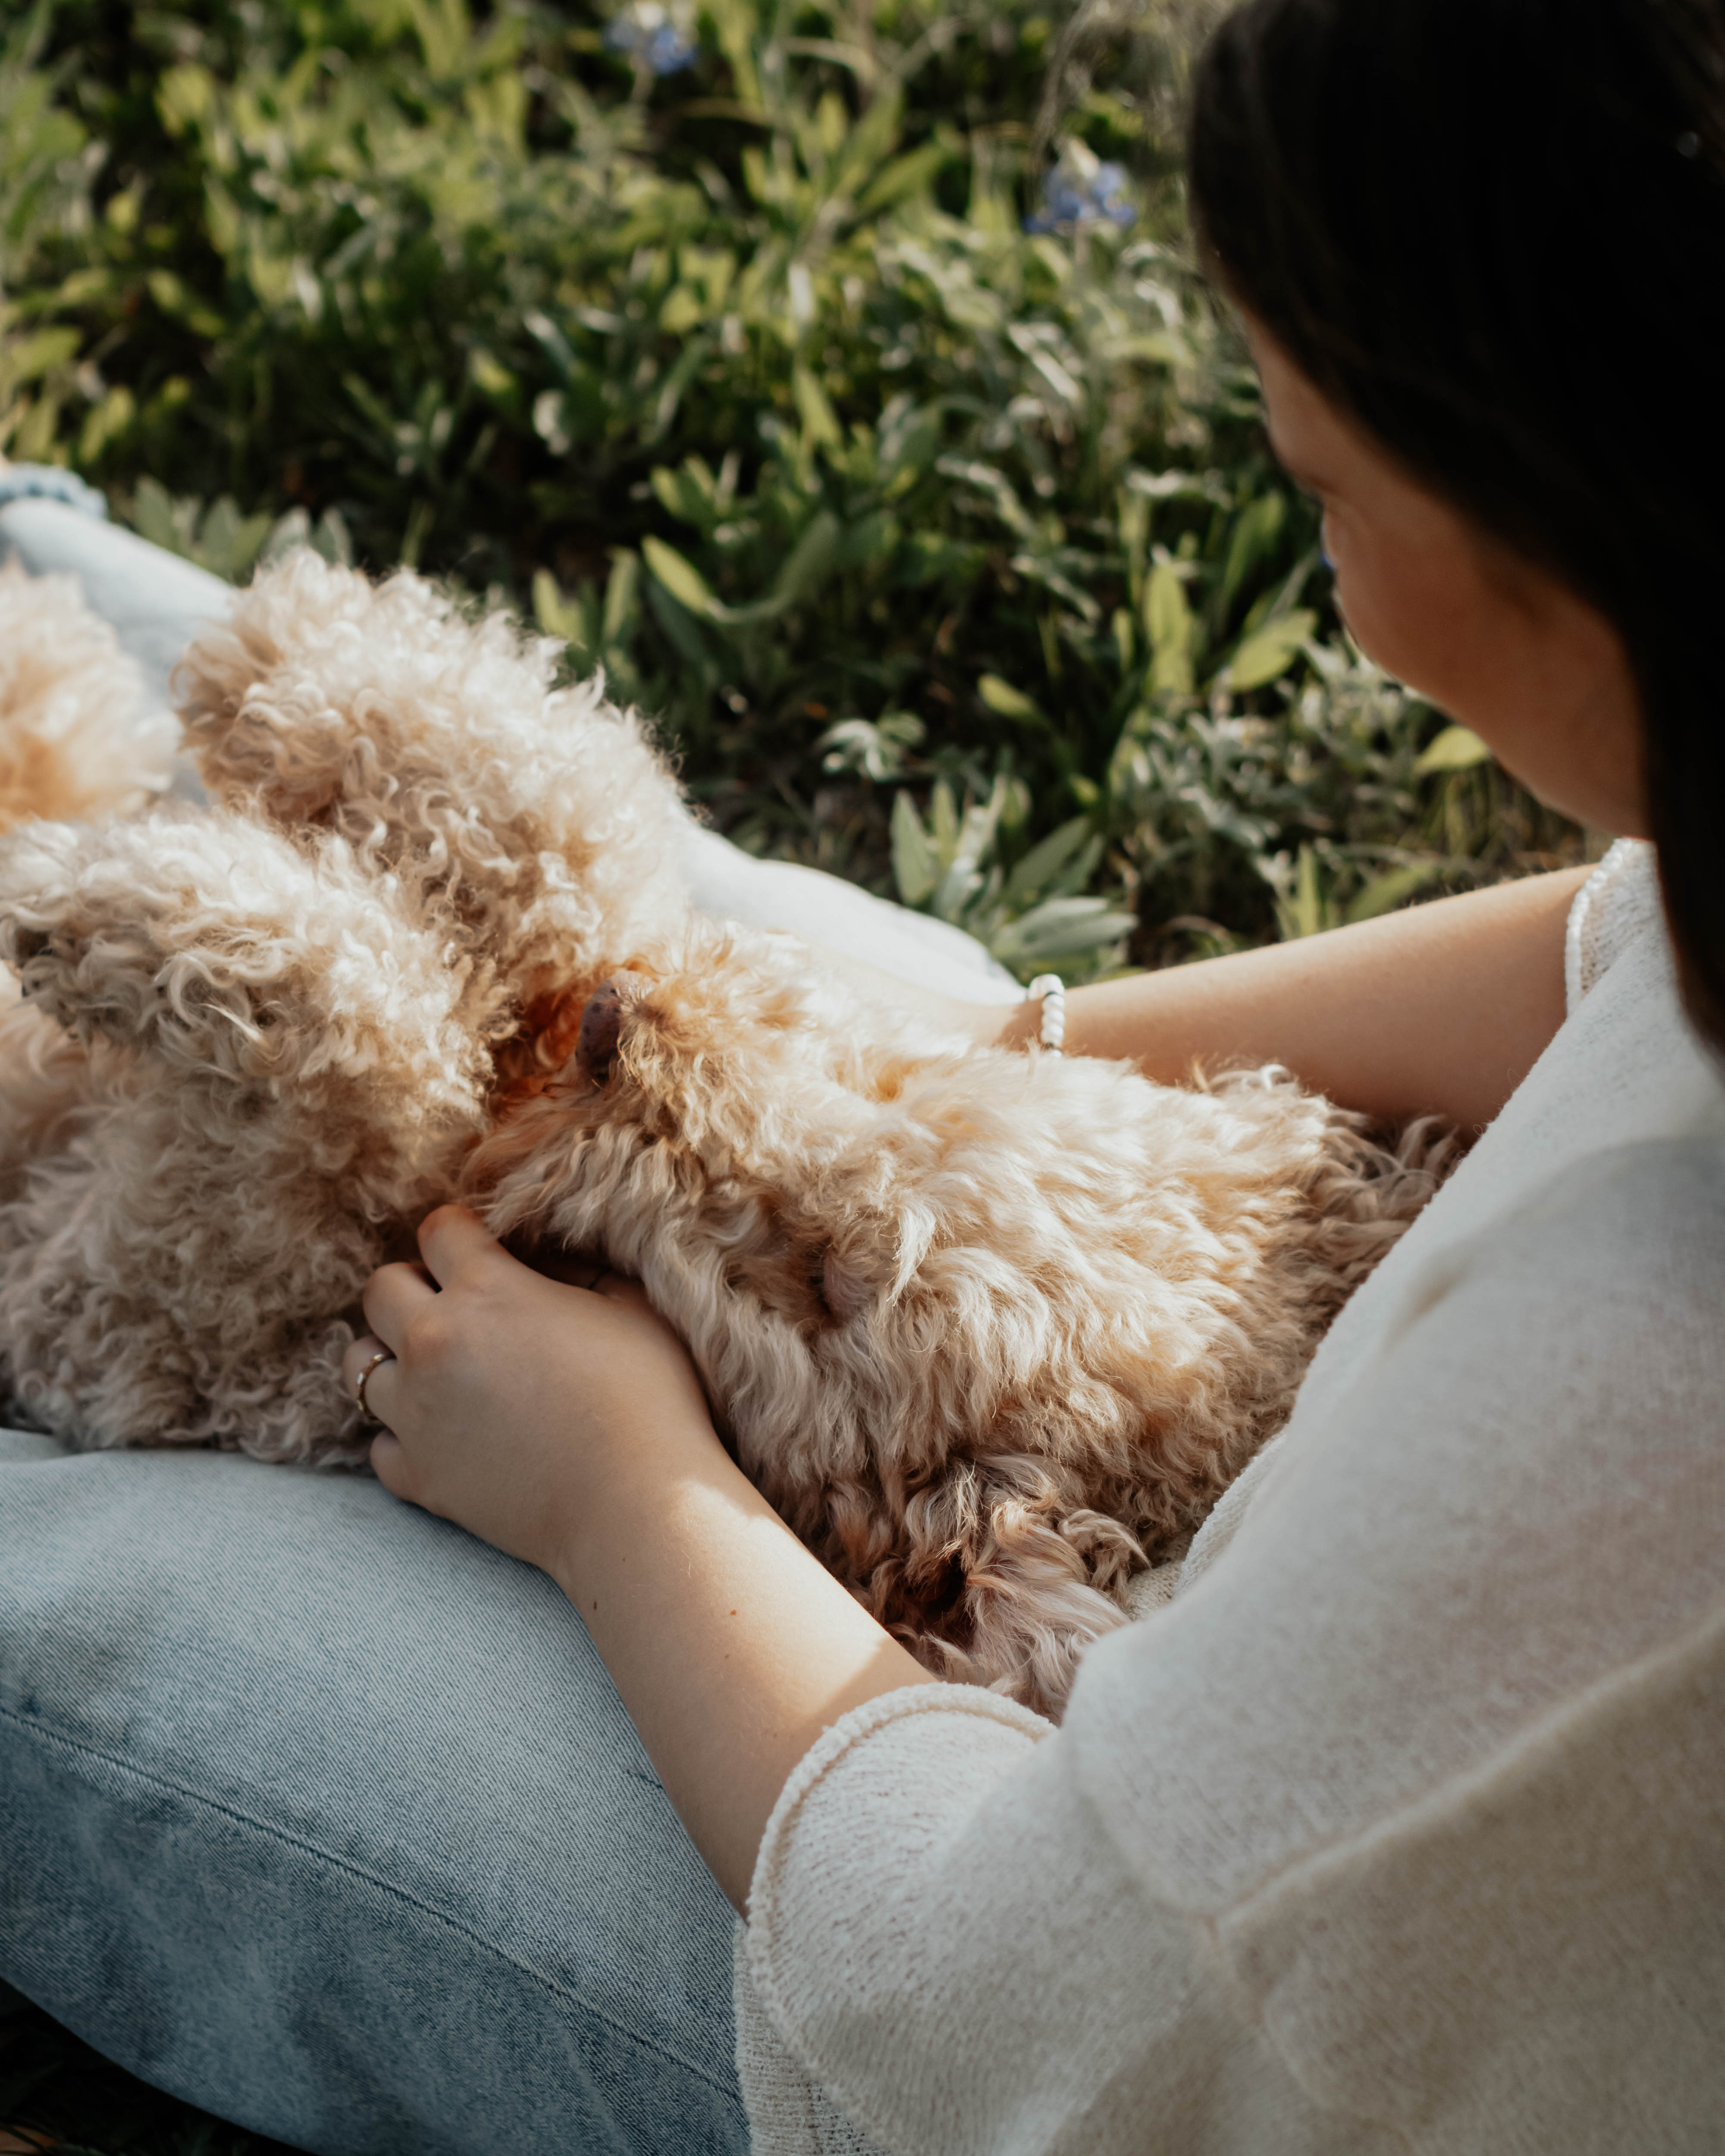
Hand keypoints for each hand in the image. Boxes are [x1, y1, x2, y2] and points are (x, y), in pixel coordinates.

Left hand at [341, 1206, 721, 1580]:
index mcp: (486, 1290)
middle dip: (412, 1288)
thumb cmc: (649, 1399)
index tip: (481, 1251)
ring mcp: (416, 1413)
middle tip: (456, 1310)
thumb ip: (576, 1267)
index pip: (437, 1229)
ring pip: (360, 1366)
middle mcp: (434, 1343)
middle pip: (379, 1290)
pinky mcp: (418, 1476)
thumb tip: (541, 1257)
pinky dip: (403, 1437)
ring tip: (442, 1374)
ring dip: (394, 1360)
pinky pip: (379, 1445)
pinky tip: (448, 1436)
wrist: (637, 1506)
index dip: (460, 1235)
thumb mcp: (630, 1306)